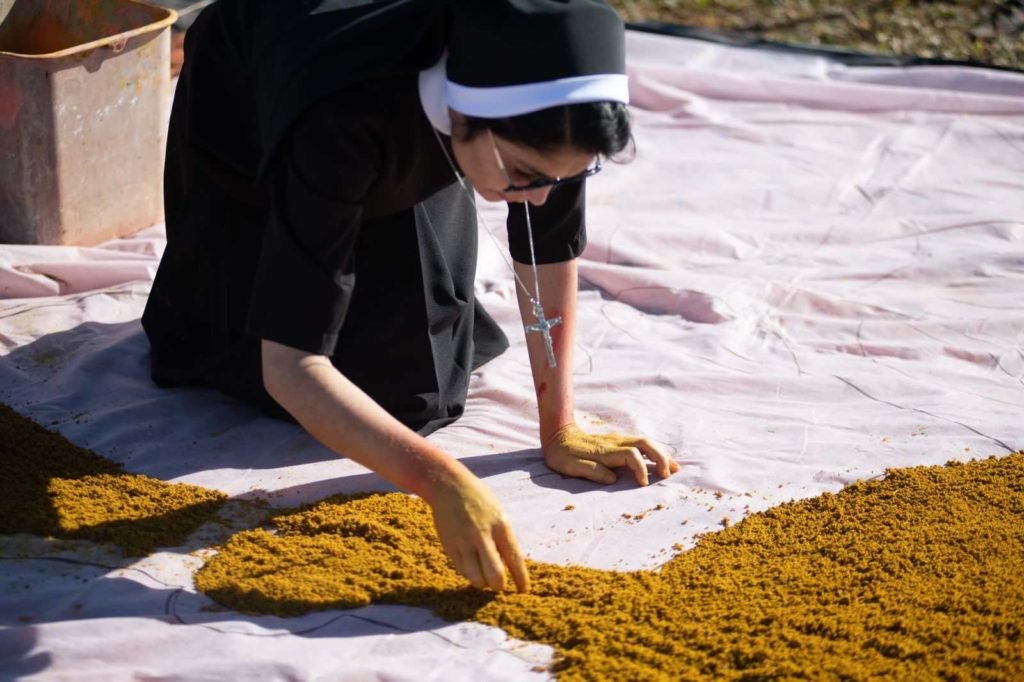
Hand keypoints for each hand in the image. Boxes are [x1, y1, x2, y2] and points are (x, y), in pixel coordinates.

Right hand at [429, 472, 529, 592]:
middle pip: (495, 574)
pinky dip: (470, 573)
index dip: (521, 579)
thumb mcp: (498, 513)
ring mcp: (465, 542)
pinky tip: (472, 566)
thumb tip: (508, 564)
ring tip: (484, 577)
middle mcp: (483, 536)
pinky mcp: (450, 546)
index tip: (524, 590)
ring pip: (476, 577)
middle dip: (499, 586)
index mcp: (500, 526)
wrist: (449, 486)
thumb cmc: (478, 499)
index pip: (514, 559)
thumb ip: (502, 537)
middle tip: (499, 585)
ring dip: (482, 582)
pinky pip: (462, 570)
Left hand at [542, 423, 679, 485]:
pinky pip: (641, 444)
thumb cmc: (562, 454)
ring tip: (674, 468)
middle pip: (645, 444)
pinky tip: (662, 461)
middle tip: (668, 475)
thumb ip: (591, 471)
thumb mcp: (570, 465)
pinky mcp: (618, 441)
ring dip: (661, 454)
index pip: (631, 455)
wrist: (557, 434)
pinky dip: (654, 452)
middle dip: (660, 458)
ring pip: (645, 442)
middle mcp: (615, 442)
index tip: (642, 484)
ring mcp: (617, 439)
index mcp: (605, 450)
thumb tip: (612, 479)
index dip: (640, 469)